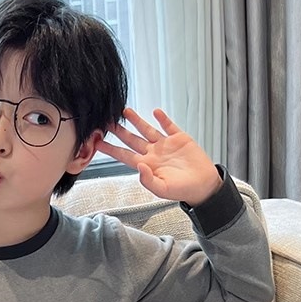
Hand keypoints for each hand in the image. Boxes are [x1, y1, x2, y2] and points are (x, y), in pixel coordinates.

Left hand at [97, 108, 221, 205]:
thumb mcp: (163, 190)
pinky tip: (155, 112)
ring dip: (136, 120)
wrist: (203, 185)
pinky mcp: (179, 138)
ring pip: (147, 129)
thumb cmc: (183, 190)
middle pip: (131, 139)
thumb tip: (139, 166)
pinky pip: (169, 125)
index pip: (124, 155)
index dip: (111, 148)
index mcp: (147, 165)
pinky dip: (162, 118)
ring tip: (125, 111)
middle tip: (106, 121)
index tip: (98, 142)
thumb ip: (148, 180)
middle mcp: (153, 153)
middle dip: (119, 131)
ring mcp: (165, 144)